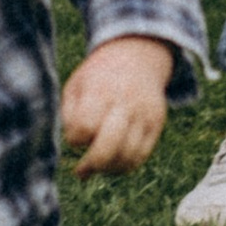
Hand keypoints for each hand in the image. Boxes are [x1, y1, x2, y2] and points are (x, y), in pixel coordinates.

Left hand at [60, 35, 176, 175]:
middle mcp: (125, 102)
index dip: (75, 138)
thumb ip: (69, 115)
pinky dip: (125, 165)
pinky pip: (141, 156)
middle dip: (92, 164)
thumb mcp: (76, 85)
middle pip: (108, 147)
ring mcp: (144, 113)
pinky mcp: (156, 123)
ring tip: (98, 165)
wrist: (137, 57)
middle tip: (83, 168)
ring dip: (108, 169)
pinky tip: (113, 162)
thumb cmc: (97, 77)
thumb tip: (75, 147)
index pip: (84, 127)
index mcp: (100, 90)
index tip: (75, 135)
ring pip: (127, 157)